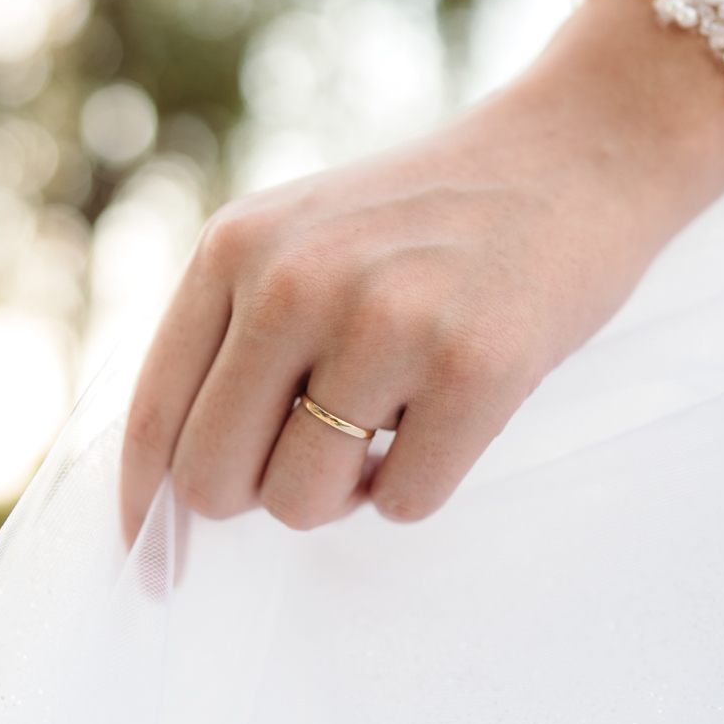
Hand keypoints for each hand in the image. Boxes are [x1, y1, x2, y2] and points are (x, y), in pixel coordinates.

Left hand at [121, 0, 723, 543]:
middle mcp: (294, 281)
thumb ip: (236, 338)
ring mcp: (384, 321)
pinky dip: (423, 482)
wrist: (576, 154)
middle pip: (215, 481)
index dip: (146, 507)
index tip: (154, 569)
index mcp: (235, 249)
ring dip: (348, 491)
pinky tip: (450, 413)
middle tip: (324, 454)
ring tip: (394, 420)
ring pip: (302, 504)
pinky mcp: (473, 366)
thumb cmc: (432, 222)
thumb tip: (176, 491)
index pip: (154, 414)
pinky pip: (403, 505)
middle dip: (264, 493)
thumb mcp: (303, 239)